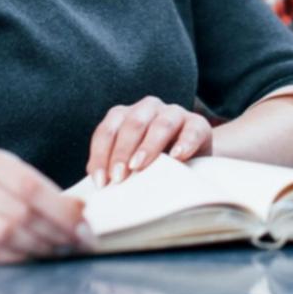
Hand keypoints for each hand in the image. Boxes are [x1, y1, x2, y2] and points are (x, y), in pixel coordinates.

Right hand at [0, 148, 91, 263]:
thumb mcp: (17, 184)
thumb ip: (47, 195)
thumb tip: (82, 212)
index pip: (30, 185)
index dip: (61, 209)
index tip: (85, 227)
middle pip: (19, 211)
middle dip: (55, 232)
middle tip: (77, 244)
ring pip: (4, 234)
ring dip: (38, 246)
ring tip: (57, 251)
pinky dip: (14, 258)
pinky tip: (30, 258)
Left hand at [86, 96, 212, 187]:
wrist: (192, 159)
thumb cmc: (153, 163)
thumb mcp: (130, 164)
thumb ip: (112, 168)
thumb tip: (93, 185)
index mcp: (126, 115)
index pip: (108, 130)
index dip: (101, 154)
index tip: (100, 182)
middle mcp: (149, 108)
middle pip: (132, 123)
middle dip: (122, 151)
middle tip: (118, 177)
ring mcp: (175, 113)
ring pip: (160, 123)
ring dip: (148, 146)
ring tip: (139, 166)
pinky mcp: (198, 124)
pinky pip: (192, 130)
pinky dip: (184, 142)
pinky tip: (178, 157)